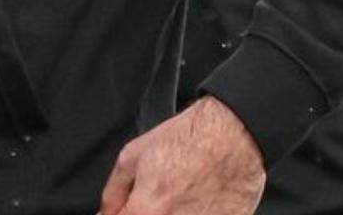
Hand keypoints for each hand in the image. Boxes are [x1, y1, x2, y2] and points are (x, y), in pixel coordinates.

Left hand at [98, 96, 264, 214]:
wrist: (235, 135)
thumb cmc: (191, 140)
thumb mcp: (134, 155)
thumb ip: (114, 192)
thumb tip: (107, 213)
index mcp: (145, 211)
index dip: (123, 213)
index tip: (128, 208)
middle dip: (147, 211)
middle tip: (159, 197)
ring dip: (171, 212)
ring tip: (181, 197)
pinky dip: (194, 212)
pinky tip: (197, 201)